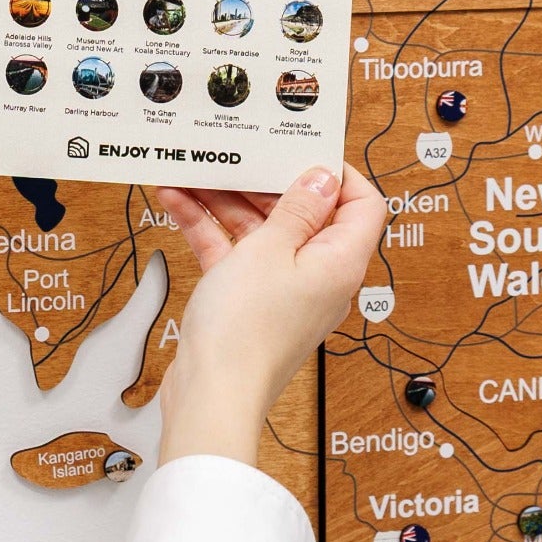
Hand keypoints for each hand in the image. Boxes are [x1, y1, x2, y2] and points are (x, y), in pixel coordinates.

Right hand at [154, 167, 386, 468]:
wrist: (210, 393)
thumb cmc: (246, 331)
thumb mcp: (269, 249)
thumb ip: (296, 209)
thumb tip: (322, 178)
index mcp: (340, 261)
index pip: (362, 205)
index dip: (339, 173)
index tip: (303, 148)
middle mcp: (318, 275)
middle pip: (304, 213)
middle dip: (266, 180)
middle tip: (239, 154)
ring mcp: (283, 288)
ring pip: (262, 230)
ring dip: (228, 200)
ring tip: (196, 171)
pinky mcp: (249, 300)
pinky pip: (235, 253)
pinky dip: (210, 228)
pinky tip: (178, 203)